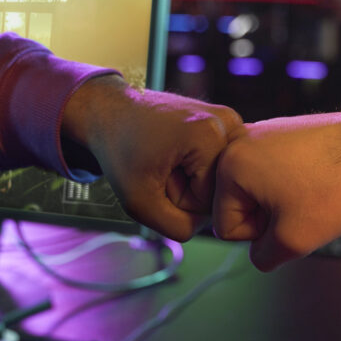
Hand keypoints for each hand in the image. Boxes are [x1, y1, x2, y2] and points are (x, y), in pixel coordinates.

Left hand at [63, 75, 241, 241]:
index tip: (157, 174)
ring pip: (221, 179)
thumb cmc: (120, 150)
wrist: (110, 113)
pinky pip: (220, 166)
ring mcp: (230, 120)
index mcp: (211, 134)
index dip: (178, 198)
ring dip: (193, 180)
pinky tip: (178, 155)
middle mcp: (228, 122)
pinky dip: (198, 168)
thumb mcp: (139, 203)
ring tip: (168, 160)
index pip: (211, 200)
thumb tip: (210, 224)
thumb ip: (178, 228)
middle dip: (188, 189)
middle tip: (161, 167)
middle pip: (219, 189)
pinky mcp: (227, 123)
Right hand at [213, 104, 340, 270]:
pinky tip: (319, 180)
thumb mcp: (292, 241)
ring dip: (283, 202)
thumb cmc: (334, 190)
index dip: (260, 236)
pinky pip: (276, 172)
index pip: (227, 227)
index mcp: (228, 167)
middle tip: (303, 207)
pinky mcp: (283, 131)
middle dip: (270, 217)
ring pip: (260, 191)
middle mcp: (237, 143)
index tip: (291, 219)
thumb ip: (263, 256)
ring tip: (314, 193)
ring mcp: (261, 133)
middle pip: (241, 206)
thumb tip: (260, 251)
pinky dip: (294, 183)